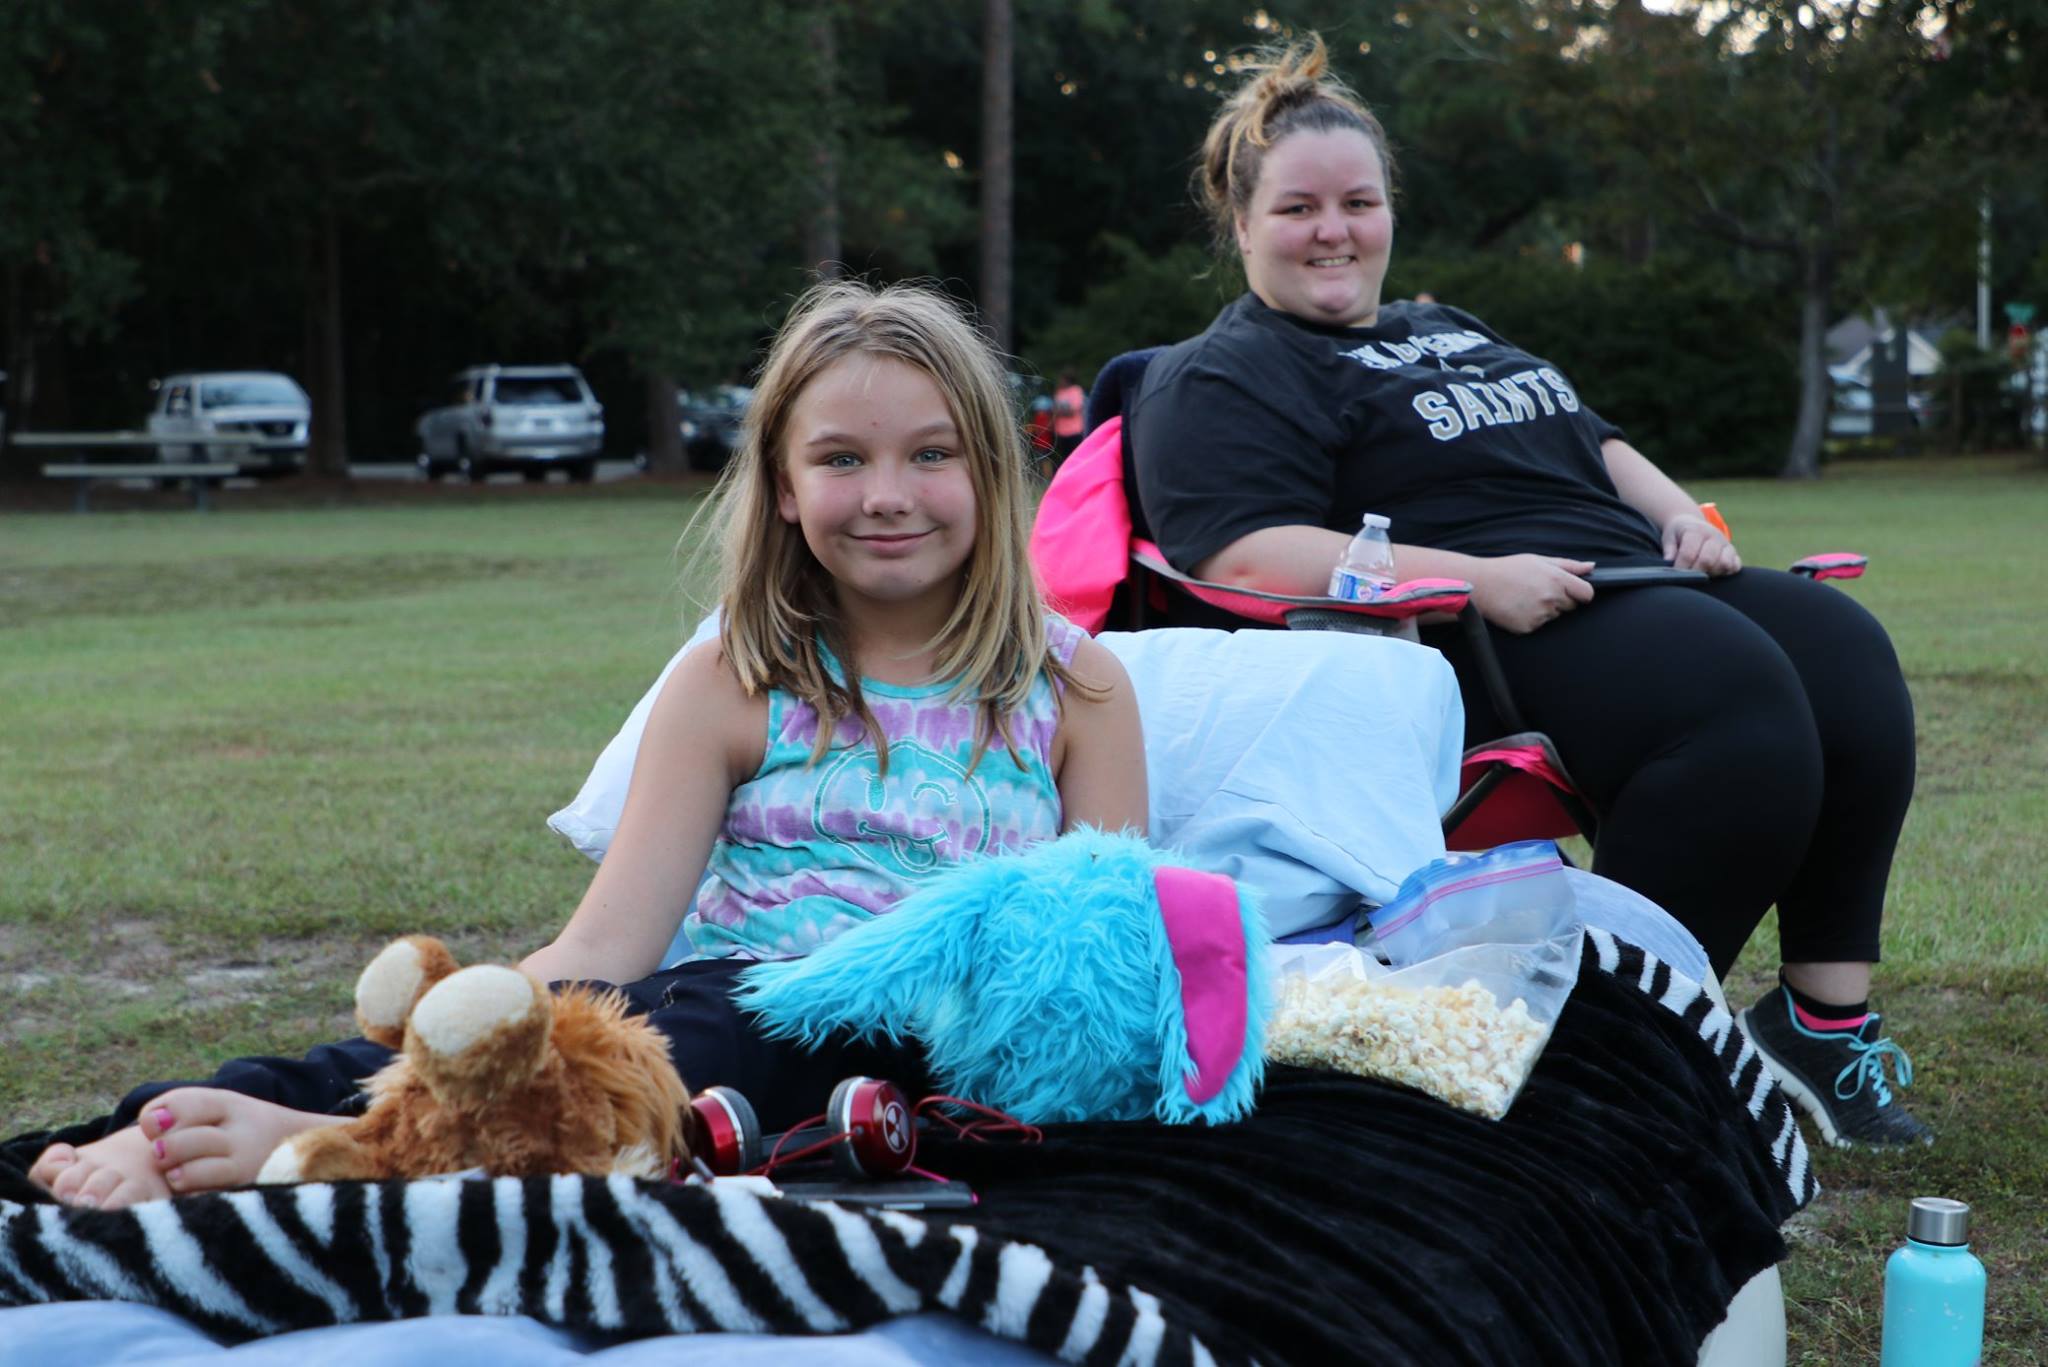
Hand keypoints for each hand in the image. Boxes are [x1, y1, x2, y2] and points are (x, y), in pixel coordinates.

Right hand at [1470, 555, 1595, 633]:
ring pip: (1554, 616)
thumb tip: (1592, 567)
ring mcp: (1541, 614)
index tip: (1571, 591)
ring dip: (1544, 609)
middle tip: (1537, 590)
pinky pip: (1539, 625)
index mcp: (1557, 579)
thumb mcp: (1538, 560)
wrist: (1480, 585)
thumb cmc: (1508, 569)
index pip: (1587, 594)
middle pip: (1570, 606)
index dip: (1580, 593)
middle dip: (1560, 600)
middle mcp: (1552, 598)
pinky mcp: (1529, 627)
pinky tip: (1518, 608)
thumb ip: (1569, 565)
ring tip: (1524, 597)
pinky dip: (1531, 618)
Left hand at [1662, 513, 1740, 575]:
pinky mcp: (1733, 551)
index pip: (1688, 554)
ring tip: (1701, 572)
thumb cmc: (1679, 533)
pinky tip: (1715, 572)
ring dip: (1712, 573)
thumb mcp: (1669, 537)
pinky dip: (1726, 572)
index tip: (1676, 573)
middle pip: (1707, 560)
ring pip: (1724, 563)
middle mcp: (1713, 535)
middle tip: (1688, 575)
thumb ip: (1669, 549)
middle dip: (1695, 572)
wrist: (1692, 523)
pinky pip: (1735, 565)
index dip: (1681, 567)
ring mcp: (1725, 543)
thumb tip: (1669, 562)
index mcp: (1696, 531)